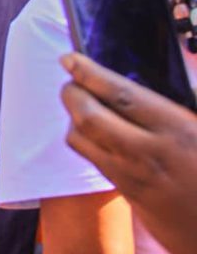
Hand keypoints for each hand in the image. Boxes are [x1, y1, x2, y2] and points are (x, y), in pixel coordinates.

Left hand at [61, 52, 196, 253]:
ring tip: (82, 104)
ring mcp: (134, 177)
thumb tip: (155, 89)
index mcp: (178, 131)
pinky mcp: (128, 195)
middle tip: (70, 81)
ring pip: (81, 141)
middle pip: (88, 117)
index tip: (70, 58)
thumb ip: (183, 107)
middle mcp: (149, 154)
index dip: (89, 73)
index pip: (120, 95)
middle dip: (72, 94)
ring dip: (74, 118)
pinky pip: (94, 160)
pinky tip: (97, 132)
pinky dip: (86, 140)